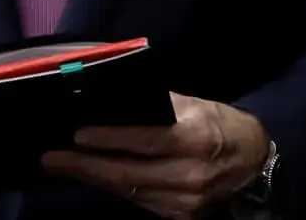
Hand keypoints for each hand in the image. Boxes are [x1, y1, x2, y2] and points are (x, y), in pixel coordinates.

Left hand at [41, 93, 270, 218]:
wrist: (253, 162)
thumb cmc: (220, 124)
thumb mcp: (195, 104)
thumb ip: (158, 103)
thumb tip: (115, 98)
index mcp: (195, 138)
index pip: (144, 141)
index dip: (109, 139)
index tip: (77, 135)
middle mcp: (190, 174)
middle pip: (127, 174)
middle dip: (85, 167)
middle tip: (52, 159)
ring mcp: (185, 202)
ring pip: (128, 192)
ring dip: (94, 179)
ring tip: (64, 167)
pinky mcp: (180, 217)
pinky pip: (139, 203)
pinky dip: (115, 189)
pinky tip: (95, 178)